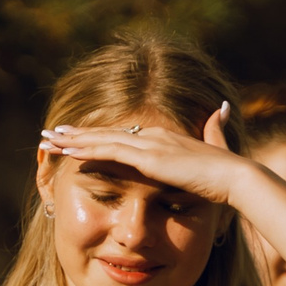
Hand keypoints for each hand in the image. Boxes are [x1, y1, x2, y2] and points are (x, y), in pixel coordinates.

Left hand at [40, 103, 254, 204]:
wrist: (235, 177)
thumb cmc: (226, 174)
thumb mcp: (216, 148)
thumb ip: (214, 129)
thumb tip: (220, 108)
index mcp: (163, 138)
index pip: (120, 136)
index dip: (95, 136)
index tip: (74, 138)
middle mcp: (152, 137)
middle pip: (105, 135)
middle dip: (75, 136)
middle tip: (50, 135)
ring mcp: (150, 146)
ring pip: (102, 141)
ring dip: (74, 141)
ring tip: (49, 141)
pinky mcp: (149, 158)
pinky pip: (112, 152)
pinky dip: (89, 150)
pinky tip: (70, 151)